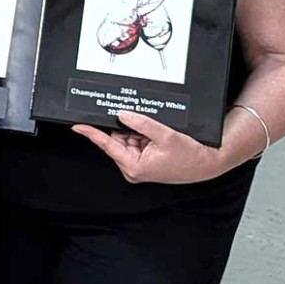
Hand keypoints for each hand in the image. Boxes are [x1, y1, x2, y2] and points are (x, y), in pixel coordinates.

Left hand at [72, 110, 236, 184]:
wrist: (207, 162)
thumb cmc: (190, 156)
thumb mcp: (165, 135)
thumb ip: (141, 123)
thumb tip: (122, 115)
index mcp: (134, 166)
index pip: (107, 145)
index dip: (91, 133)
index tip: (78, 126)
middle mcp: (132, 168)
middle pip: (118, 140)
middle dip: (128, 130)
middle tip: (145, 128)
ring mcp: (137, 165)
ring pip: (128, 140)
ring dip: (138, 133)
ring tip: (157, 136)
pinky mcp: (143, 162)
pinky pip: (137, 143)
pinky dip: (143, 136)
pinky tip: (156, 138)